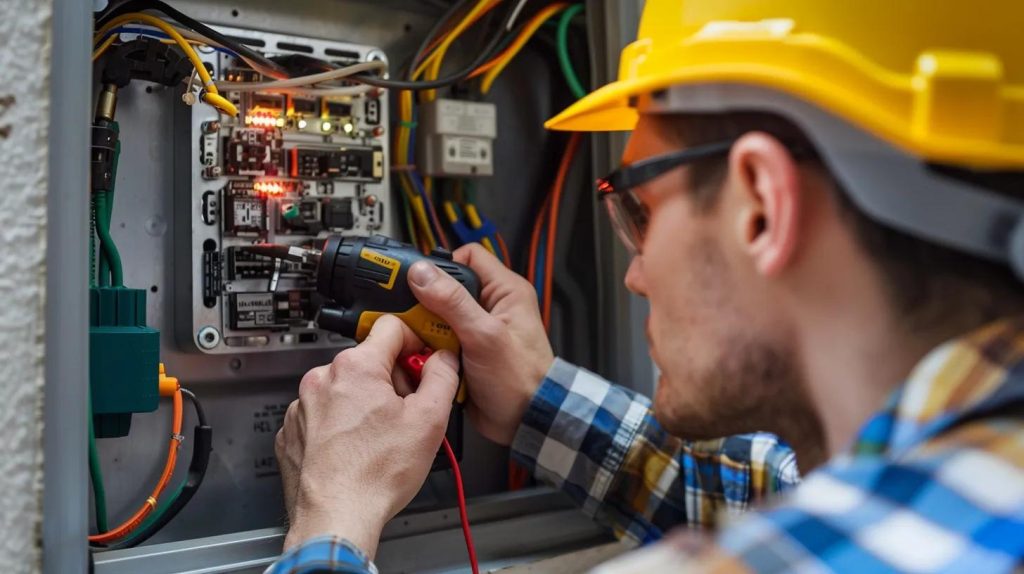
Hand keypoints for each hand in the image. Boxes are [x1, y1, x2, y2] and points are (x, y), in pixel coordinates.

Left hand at [275, 315, 459, 555]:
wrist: (335, 518)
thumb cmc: (375, 475)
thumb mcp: (430, 420)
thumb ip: (443, 377)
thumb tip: (444, 359)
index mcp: (356, 368)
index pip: (391, 327)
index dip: (415, 342)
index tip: (422, 362)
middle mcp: (322, 379)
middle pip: (369, 361)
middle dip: (392, 380)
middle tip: (407, 412)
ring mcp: (303, 406)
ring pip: (345, 389)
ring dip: (365, 404)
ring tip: (380, 438)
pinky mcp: (292, 431)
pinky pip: (323, 415)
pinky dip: (340, 425)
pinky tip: (356, 448)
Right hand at [408, 243, 553, 445]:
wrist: (526, 421)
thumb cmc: (522, 379)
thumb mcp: (484, 336)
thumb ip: (452, 302)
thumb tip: (422, 273)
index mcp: (505, 291)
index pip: (467, 256)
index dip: (442, 265)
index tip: (417, 281)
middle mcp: (491, 306)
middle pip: (447, 287)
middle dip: (427, 303)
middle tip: (415, 316)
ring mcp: (478, 329)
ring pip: (438, 316)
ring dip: (427, 329)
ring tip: (425, 341)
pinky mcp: (467, 350)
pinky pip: (439, 340)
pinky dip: (431, 348)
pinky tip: (428, 356)